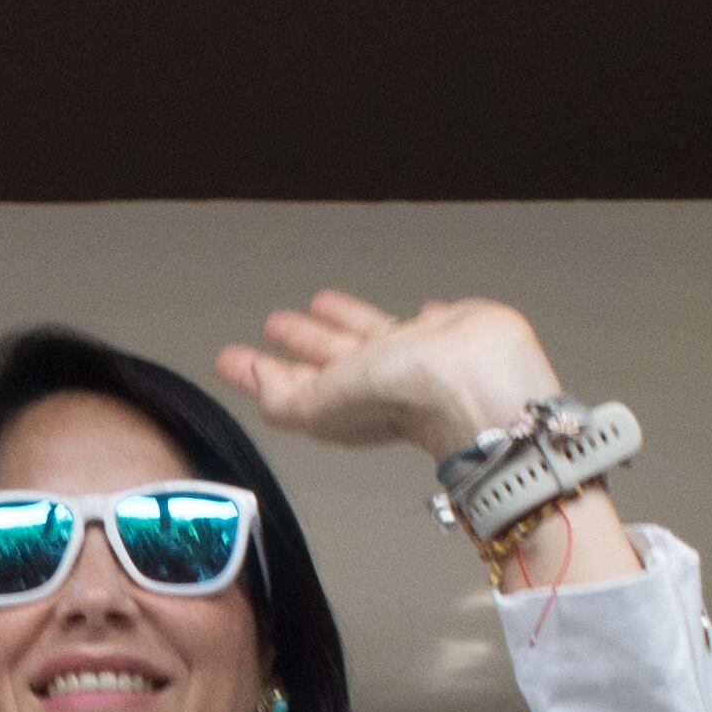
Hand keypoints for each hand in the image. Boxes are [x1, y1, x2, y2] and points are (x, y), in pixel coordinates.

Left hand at [216, 291, 562, 458]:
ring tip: (320, 305)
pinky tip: (411, 314)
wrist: (478, 378)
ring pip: (365, 334)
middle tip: (274, 324)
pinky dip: (409, 319)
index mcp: (340, 403)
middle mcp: (372, 382)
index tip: (232, 359)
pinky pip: (418, 324)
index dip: (258, 372)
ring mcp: (409, 357)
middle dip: (299, 341)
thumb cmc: (410, 401)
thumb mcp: (324, 406)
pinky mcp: (444, 333)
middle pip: (324, 358)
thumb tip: (258, 377)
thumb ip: (284, 399)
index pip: (287, 386)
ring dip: (342, 322)